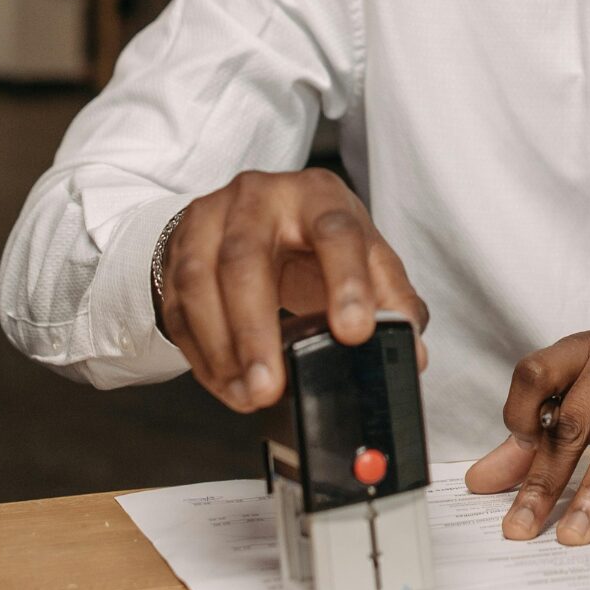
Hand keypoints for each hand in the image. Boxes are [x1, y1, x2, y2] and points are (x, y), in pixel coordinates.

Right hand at [156, 167, 427, 412]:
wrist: (259, 214)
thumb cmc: (316, 239)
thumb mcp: (362, 255)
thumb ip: (391, 299)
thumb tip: (412, 353)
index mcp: (318, 195)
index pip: (335, 232)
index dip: (347, 283)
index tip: (355, 334)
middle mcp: (260, 197)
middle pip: (247, 258)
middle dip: (257, 329)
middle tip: (273, 386)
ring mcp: (211, 219)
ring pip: (201, 281)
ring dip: (223, 349)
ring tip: (250, 394)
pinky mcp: (178, 249)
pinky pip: (179, 306)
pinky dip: (202, 354)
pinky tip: (227, 384)